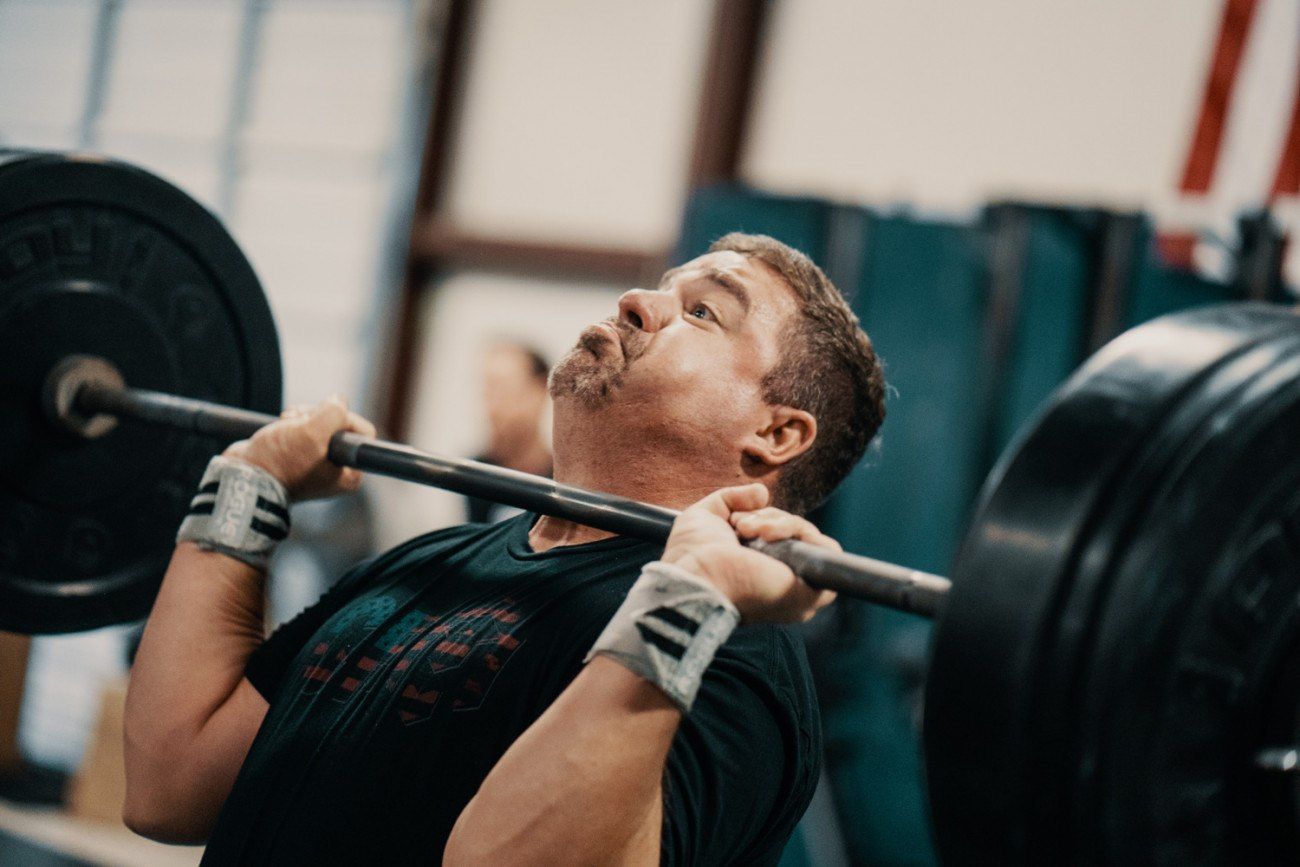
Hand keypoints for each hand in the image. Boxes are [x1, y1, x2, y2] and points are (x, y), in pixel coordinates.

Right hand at [222, 395, 376, 500]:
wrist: (243, 476)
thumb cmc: (279, 462)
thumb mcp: (314, 433)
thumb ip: (334, 413)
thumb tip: (338, 400)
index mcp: (350, 474)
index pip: (362, 431)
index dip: (341, 418)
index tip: (318, 422)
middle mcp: (337, 471)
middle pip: (340, 425)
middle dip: (317, 417)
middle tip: (297, 423)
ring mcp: (318, 463)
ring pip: (321, 424)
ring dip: (303, 417)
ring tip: (285, 423)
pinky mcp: (300, 456)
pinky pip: (306, 429)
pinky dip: (294, 423)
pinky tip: (282, 425)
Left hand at [661, 484, 838, 622]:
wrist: (696, 576)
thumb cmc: (693, 556)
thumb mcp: (707, 515)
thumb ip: (732, 498)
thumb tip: (763, 493)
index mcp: (762, 574)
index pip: (783, 537)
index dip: (767, 520)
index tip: (739, 522)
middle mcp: (784, 584)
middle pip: (798, 535)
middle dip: (771, 518)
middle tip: (741, 526)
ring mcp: (801, 590)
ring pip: (811, 538)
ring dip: (781, 523)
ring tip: (749, 531)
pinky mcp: (813, 592)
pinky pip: (827, 549)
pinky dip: (800, 531)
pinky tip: (769, 536)